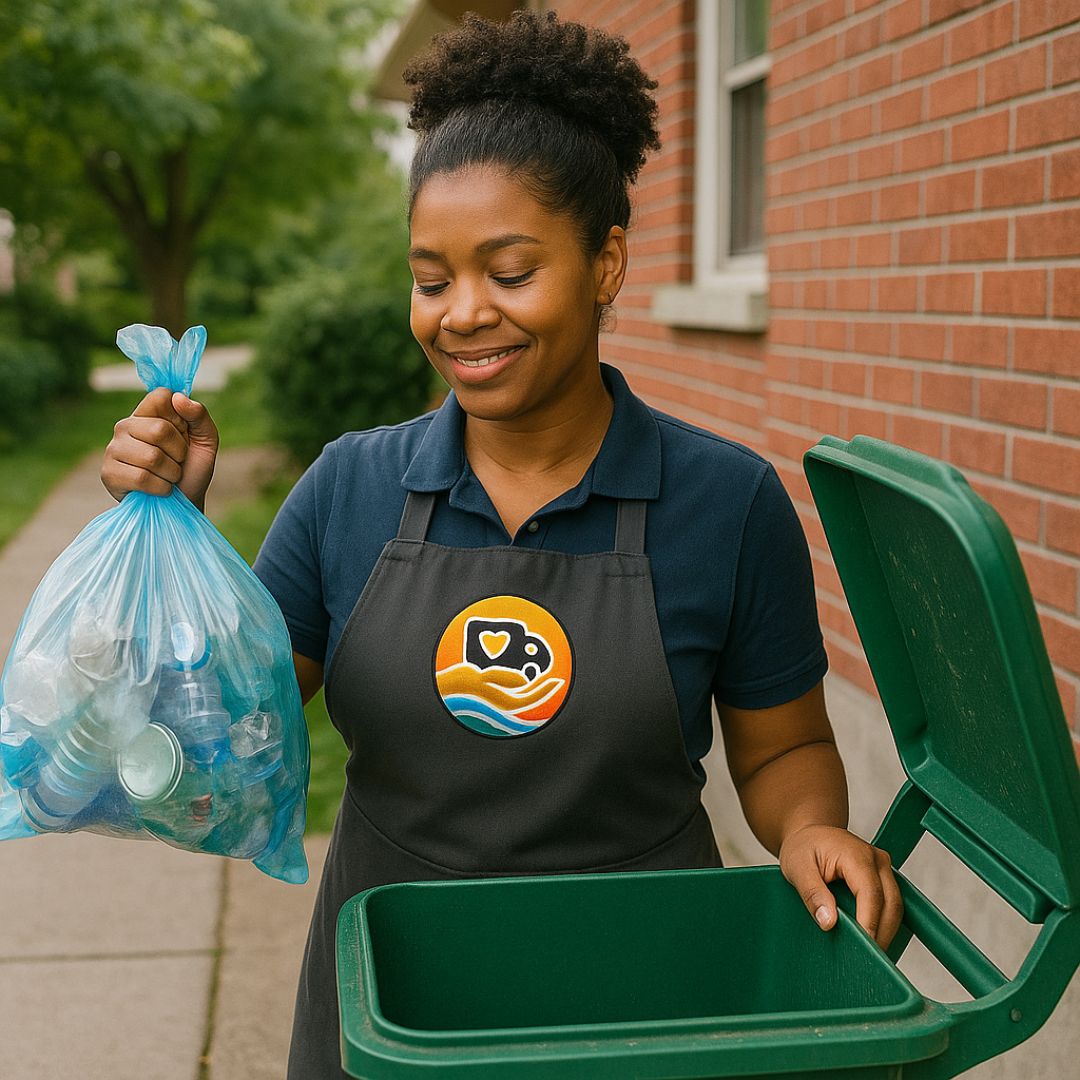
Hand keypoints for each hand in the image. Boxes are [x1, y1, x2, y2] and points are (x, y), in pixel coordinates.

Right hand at [101, 388, 218, 510]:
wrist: (184, 501)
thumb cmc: (192, 468)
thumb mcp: (206, 440)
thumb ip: (199, 416)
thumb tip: (178, 397)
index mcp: (147, 412)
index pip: (161, 396)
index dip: (181, 419)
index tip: (183, 434)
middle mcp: (125, 425)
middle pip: (159, 430)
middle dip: (179, 453)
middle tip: (177, 461)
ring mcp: (113, 448)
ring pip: (151, 457)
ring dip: (171, 473)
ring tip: (168, 476)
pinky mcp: (108, 473)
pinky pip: (141, 478)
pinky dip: (161, 488)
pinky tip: (159, 488)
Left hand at [779, 824, 902, 948]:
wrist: (809, 833)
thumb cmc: (803, 848)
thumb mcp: (797, 867)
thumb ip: (812, 893)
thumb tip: (829, 922)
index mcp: (857, 855)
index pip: (871, 895)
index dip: (869, 924)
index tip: (863, 949)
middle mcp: (877, 860)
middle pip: (891, 904)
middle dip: (882, 934)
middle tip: (866, 961)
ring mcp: (884, 869)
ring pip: (896, 907)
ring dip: (885, 932)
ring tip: (868, 956)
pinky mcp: (884, 879)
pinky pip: (890, 905)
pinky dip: (883, 924)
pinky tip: (870, 940)